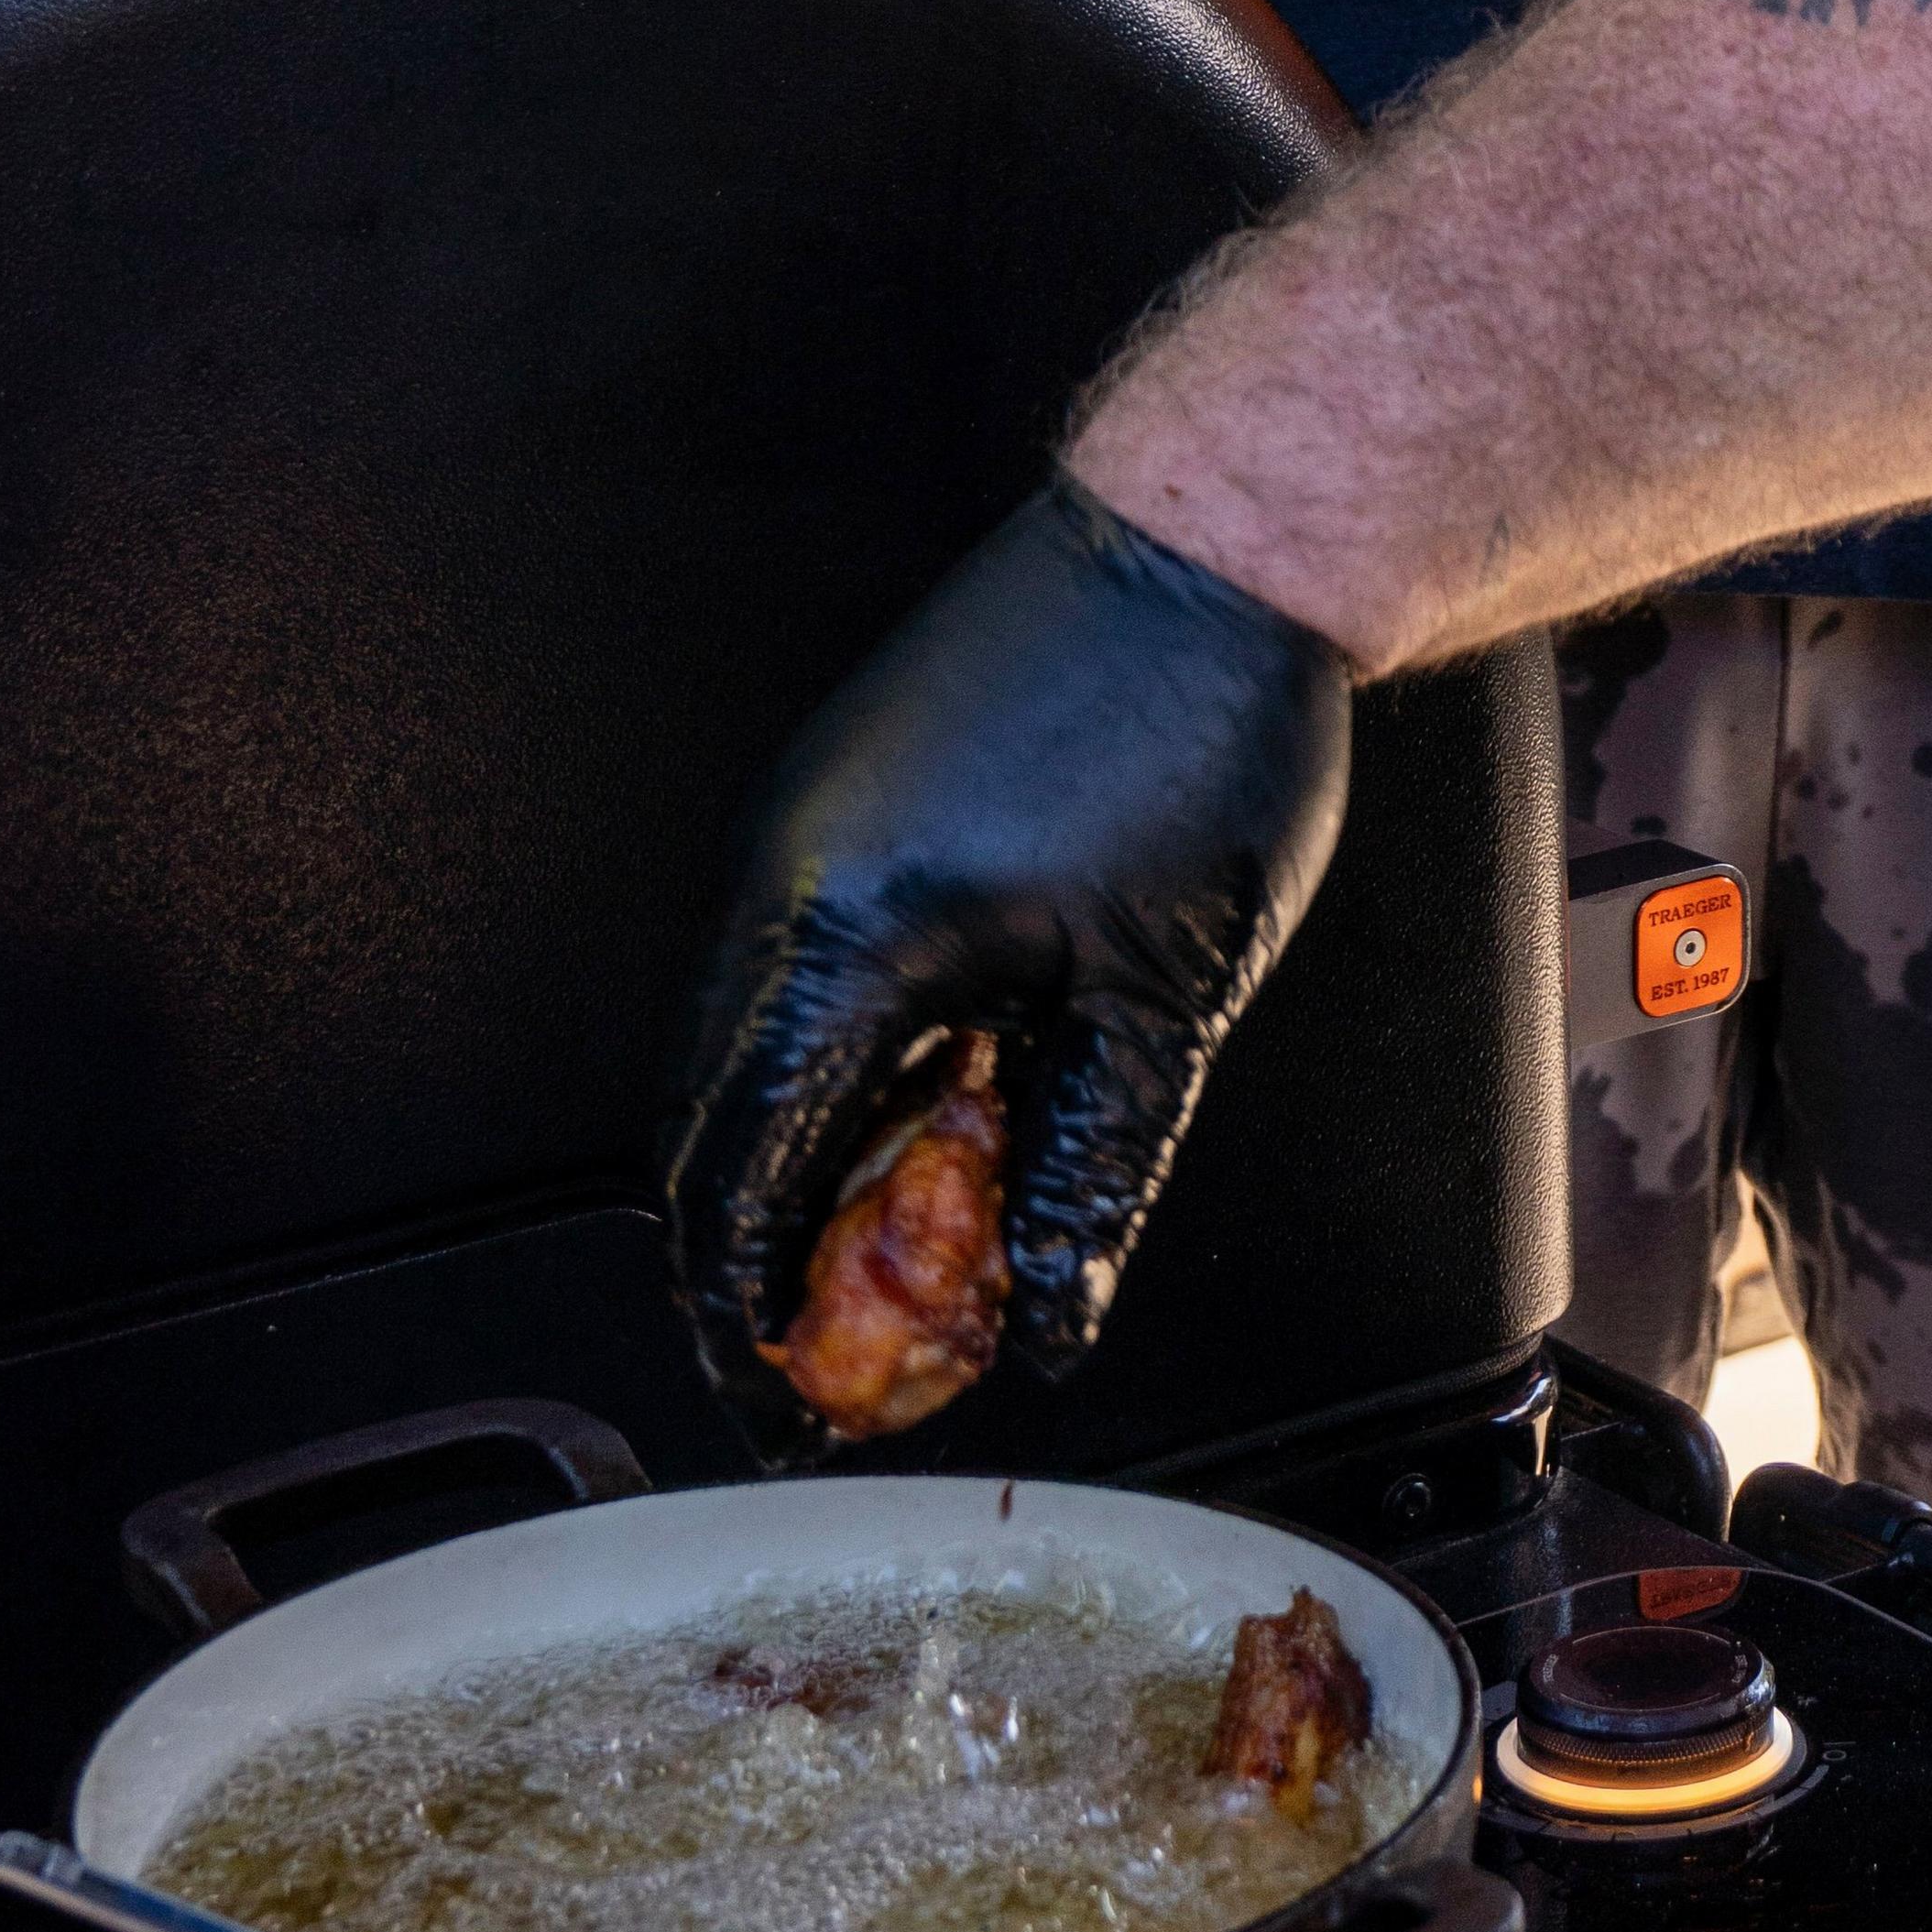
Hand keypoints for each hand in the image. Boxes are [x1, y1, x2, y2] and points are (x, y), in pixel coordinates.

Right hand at [667, 481, 1356, 1407]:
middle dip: (759, 1254)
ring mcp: (798, 821)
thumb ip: (1090, 1175)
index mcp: (850, 938)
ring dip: (798, 1158)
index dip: (748, 1310)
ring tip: (901, 1245)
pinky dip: (829, 1063)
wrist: (1221, 536)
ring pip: (744, 1045)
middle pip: (710, 1122)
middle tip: (839, 1352)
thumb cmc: (1202, 724)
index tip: (786, 1395)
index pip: (741, 1177)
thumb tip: (1052, 1311)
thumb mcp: (1166, 999)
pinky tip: (927, 1103)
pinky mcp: (834, 792)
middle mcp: (786, 875)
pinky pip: (785, 963)